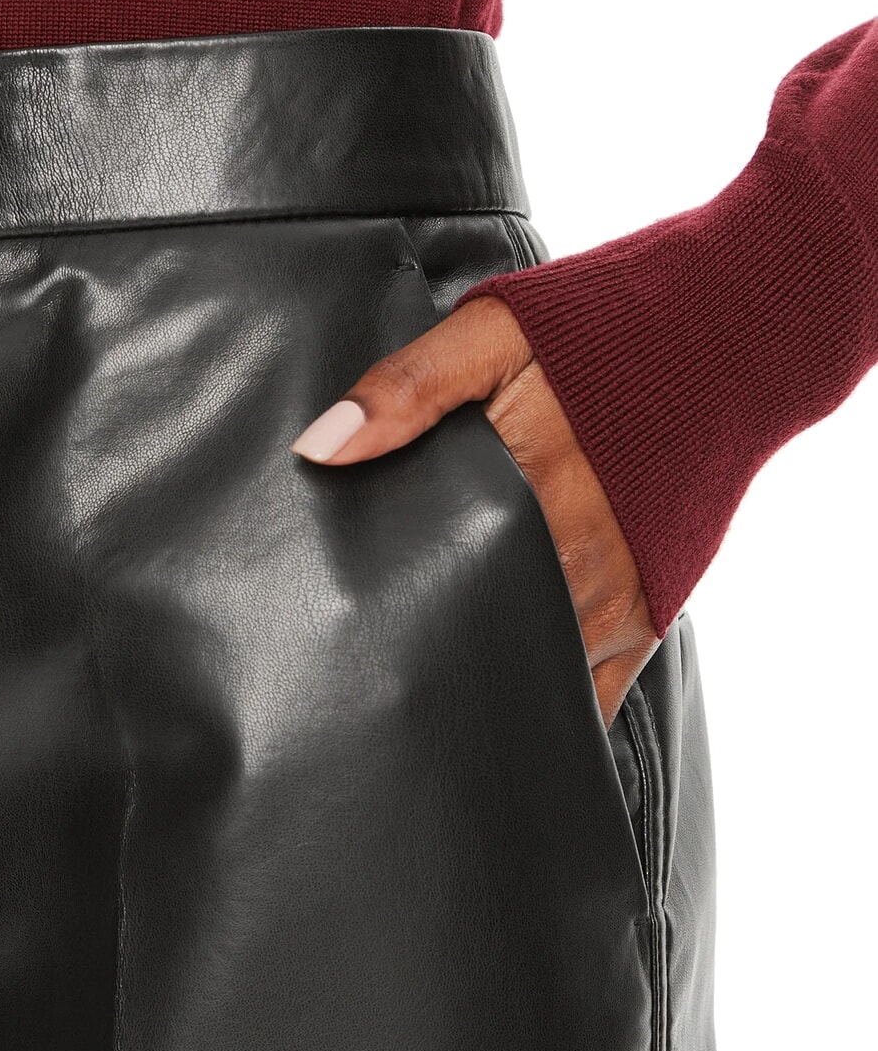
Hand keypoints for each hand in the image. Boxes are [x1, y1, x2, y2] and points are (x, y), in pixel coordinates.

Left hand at [290, 296, 660, 728]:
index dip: (384, 615)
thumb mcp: (494, 333)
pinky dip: (551, 709)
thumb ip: (408, 388)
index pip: (429, 583)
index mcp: (520, 497)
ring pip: (526, 671)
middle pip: (474, 635)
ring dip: (479, 680)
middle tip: (370, 675)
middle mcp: (570, 563)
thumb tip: (321, 450)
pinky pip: (595, 693)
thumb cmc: (603, 333)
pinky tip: (506, 718)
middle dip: (424, 654)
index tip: (338, 636)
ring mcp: (614, 598)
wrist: (729, 342)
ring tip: (424, 699)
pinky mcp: (649, 615)